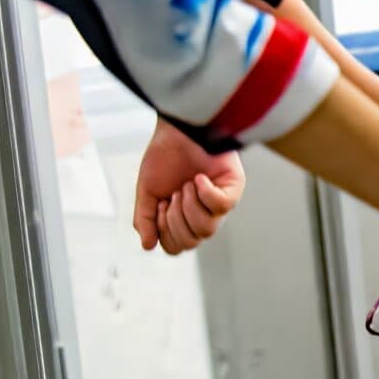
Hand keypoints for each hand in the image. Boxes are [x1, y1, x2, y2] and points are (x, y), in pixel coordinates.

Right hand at [132, 121, 245, 254]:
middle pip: (190, 242)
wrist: (176, 131)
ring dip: (188, 205)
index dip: (163, 231)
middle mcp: (202, 215)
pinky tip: (199, 178)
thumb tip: (148, 246)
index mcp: (182, 219)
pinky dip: (205, 192)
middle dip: (174, 219)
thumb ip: (145, 219)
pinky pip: (221, 206)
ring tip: (185, 184)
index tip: (159, 204)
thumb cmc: (164, 158)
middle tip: (172, 195)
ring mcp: (218, 205)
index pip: (175, 246)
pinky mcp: (232, 190)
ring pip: (206, 229)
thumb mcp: (147, 191)